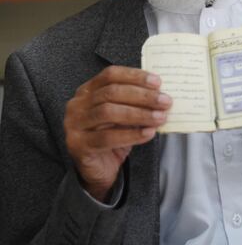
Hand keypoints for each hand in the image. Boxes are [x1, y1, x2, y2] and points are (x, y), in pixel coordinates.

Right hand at [64, 65, 171, 201]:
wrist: (98, 169)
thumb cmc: (112, 135)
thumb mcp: (123, 113)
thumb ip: (135, 101)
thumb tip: (160, 93)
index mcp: (87, 90)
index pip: (110, 75)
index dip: (134, 76)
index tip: (157, 82)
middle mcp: (77, 104)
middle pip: (111, 93)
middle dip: (142, 96)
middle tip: (164, 101)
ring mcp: (74, 124)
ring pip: (109, 113)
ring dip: (139, 114)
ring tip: (159, 117)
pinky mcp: (78, 145)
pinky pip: (108, 138)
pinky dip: (132, 134)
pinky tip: (148, 133)